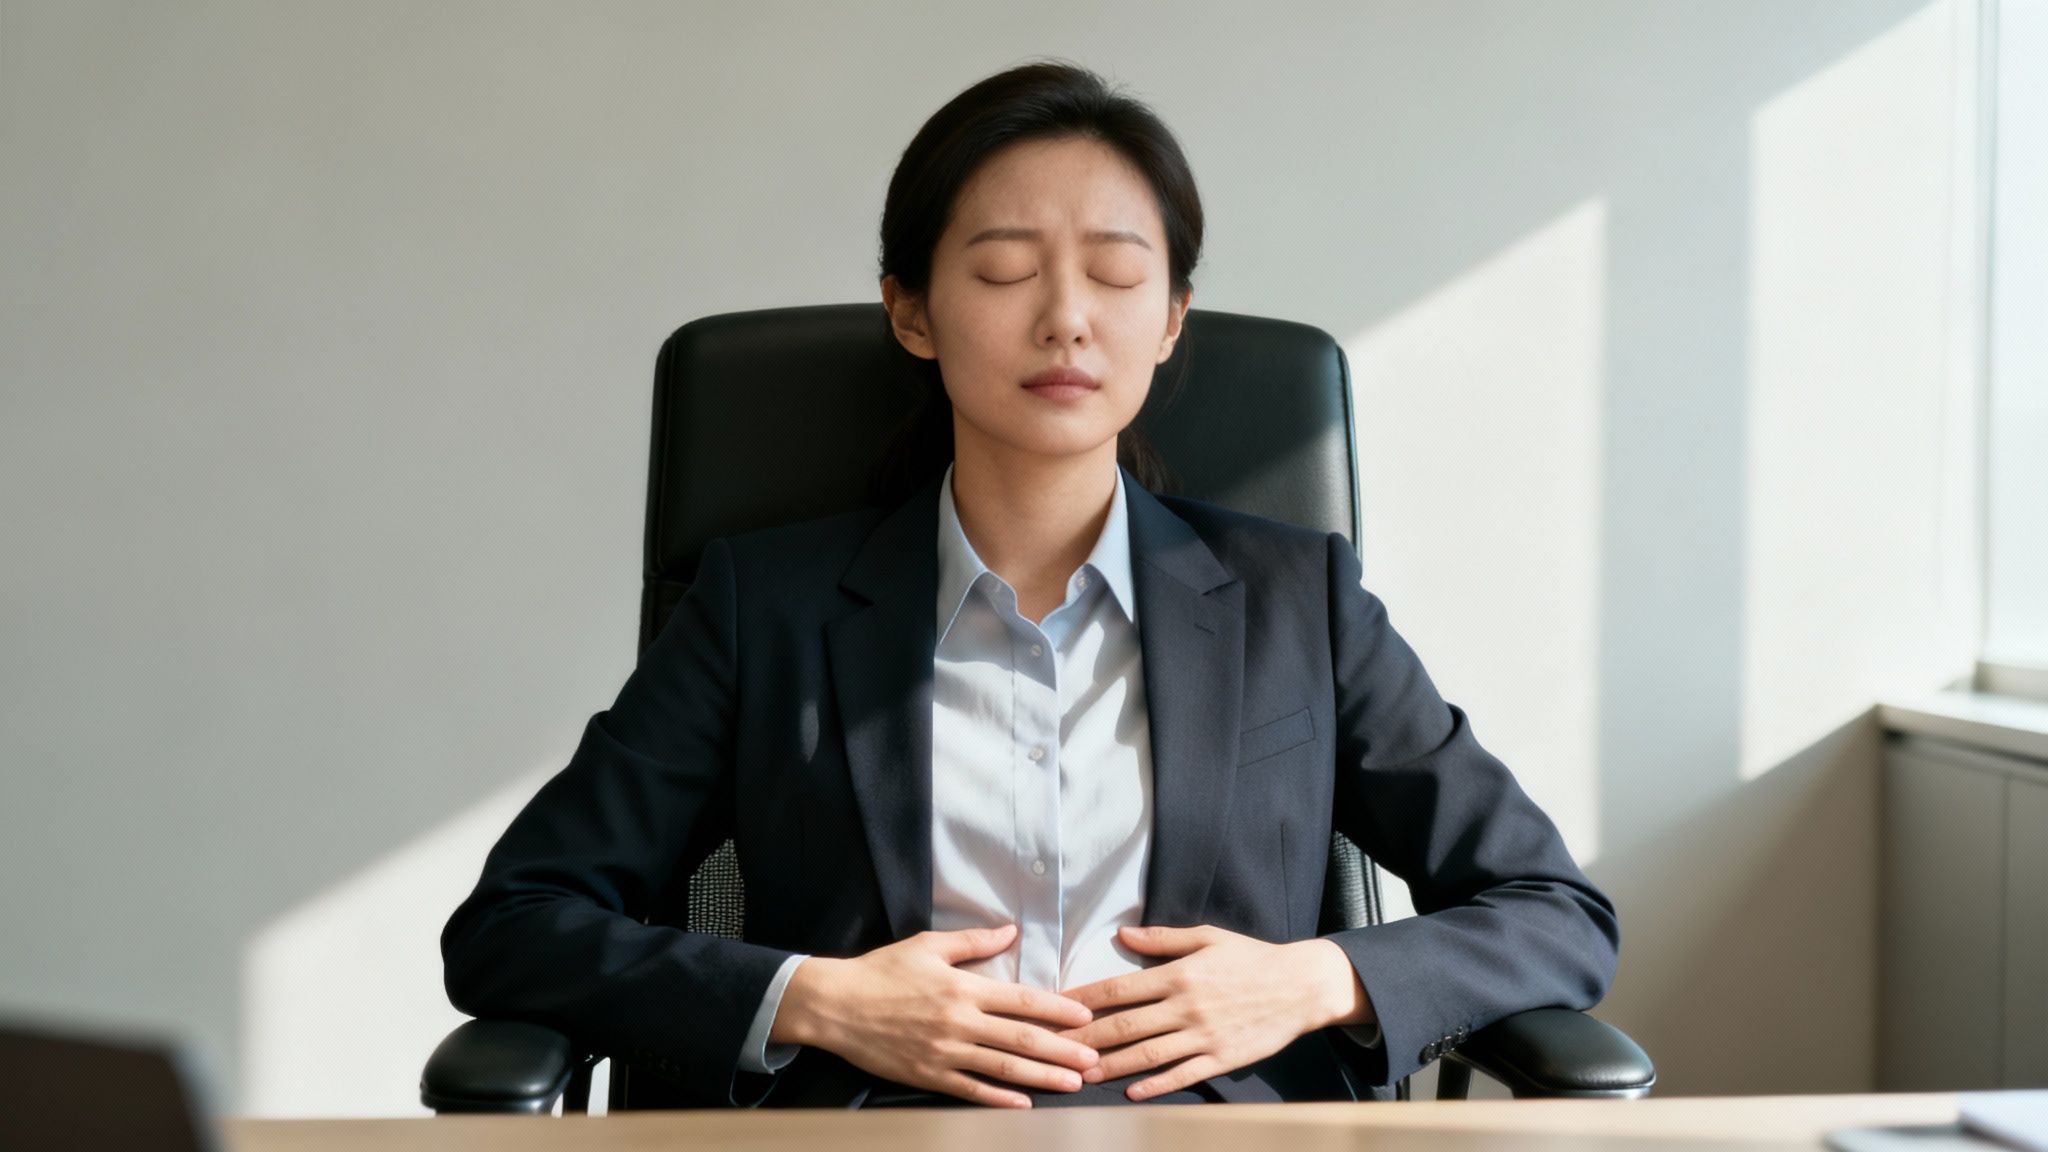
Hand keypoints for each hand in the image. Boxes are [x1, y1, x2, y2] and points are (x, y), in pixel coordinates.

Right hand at [771, 923, 1100, 1108]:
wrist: (836, 1004)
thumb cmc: (882, 971)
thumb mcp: (928, 945)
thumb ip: (973, 941)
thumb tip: (1011, 932)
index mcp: (963, 987)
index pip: (1022, 1000)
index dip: (1059, 1009)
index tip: (1086, 1016)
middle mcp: (959, 1021)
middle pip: (1021, 1038)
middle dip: (1063, 1049)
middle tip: (1095, 1059)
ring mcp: (944, 1052)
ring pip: (1003, 1067)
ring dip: (1041, 1076)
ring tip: (1072, 1083)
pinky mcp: (928, 1075)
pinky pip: (970, 1089)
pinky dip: (999, 1098)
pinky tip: (1023, 1104)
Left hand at [1056, 924, 1368, 1100]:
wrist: (1300, 986)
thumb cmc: (1251, 957)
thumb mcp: (1208, 937)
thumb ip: (1163, 939)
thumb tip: (1123, 934)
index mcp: (1178, 974)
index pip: (1120, 988)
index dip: (1085, 999)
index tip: (1058, 1008)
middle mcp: (1186, 1006)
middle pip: (1125, 1025)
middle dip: (1086, 1038)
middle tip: (1056, 1048)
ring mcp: (1203, 1035)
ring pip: (1147, 1054)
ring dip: (1111, 1066)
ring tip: (1082, 1074)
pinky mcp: (1221, 1058)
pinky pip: (1182, 1075)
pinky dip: (1155, 1085)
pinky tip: (1131, 1093)